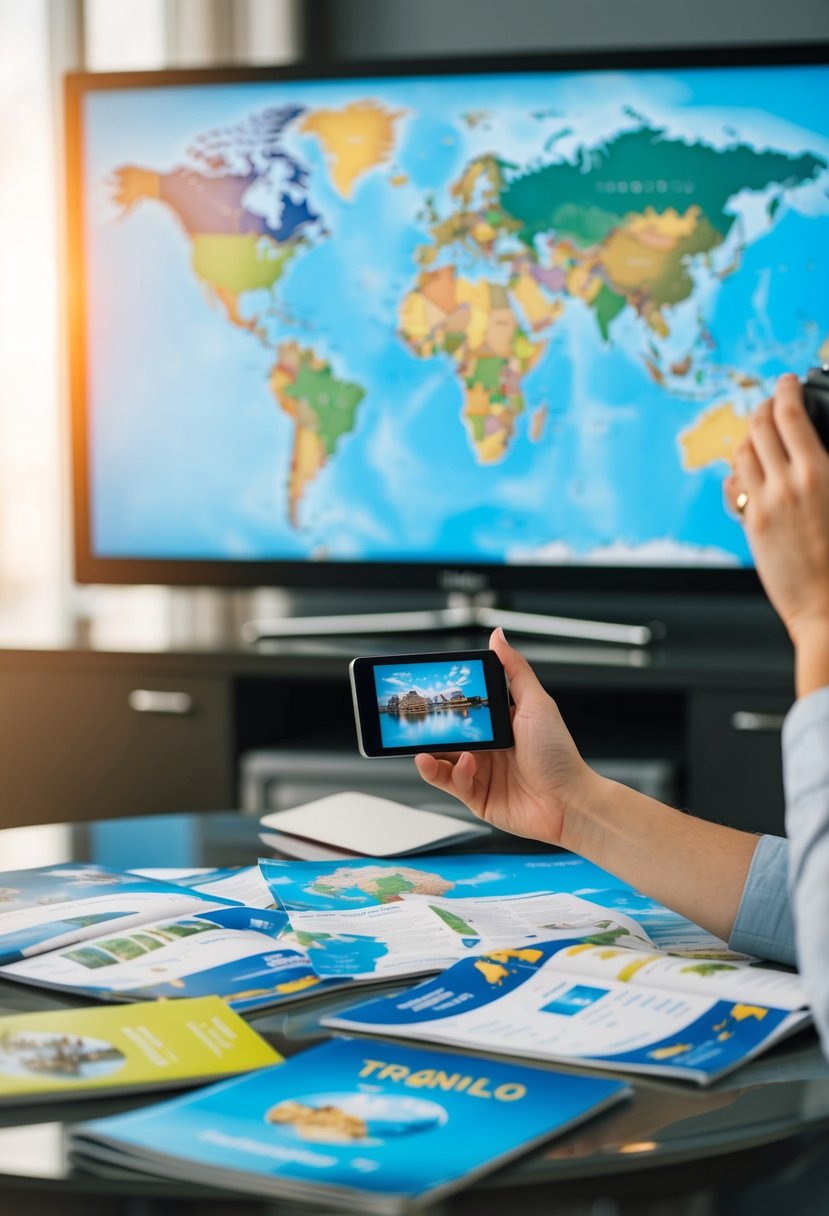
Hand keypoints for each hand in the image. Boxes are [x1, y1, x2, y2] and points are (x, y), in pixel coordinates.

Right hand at [414, 628, 595, 844]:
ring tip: (424, 750)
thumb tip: (498, 636)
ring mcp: (481, 773)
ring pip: (442, 760)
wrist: (569, 801)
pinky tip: (462, 766)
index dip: (447, 701)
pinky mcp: (477, 797)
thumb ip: (514, 669)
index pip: (465, 708)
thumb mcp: (536, 703)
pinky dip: (448, 774)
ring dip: (430, 754)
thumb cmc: (559, 754)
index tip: (430, 691)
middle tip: (417, 721)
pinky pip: (452, 783)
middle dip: (431, 728)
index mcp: (499, 724)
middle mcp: (488, 748)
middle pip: (448, 734)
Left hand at [724, 373, 828, 694]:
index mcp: (819, 473)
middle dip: (762, 406)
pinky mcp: (750, 526)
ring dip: (748, 437)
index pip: (789, 414)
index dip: (785, 390)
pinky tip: (750, 472)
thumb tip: (817, 453)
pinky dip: (739, 470)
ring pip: (740, 452)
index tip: (788, 381)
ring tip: (760, 436)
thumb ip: (825, 468)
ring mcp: (763, 506)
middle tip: (771, 403)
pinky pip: (734, 485)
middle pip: (757, 426)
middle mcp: (786, 485)